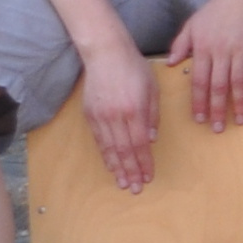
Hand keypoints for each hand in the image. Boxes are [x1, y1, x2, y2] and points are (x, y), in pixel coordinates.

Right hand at [78, 38, 159, 192]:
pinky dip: (105, 155)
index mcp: (134, 110)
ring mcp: (100, 117)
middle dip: (131, 171)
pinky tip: (110, 165)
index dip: (144, 162)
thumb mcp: (152, 88)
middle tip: (135, 188)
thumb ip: (152, 115)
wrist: (106, 54)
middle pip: (124, 150)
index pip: (140, 143)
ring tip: (123, 183)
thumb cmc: (134, 68)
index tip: (149, 176)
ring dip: (117, 168)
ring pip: (109, 148)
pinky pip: (99, 140)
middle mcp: (116, 116)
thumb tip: (151, 139)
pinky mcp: (90, 115)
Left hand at [172, 0, 242, 134]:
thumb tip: (169, 64)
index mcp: (202, 49)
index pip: (199, 81)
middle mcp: (220, 52)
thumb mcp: (192, 25)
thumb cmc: (215, 9)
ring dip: (238, 103)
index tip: (199, 119)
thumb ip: (180, 45)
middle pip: (218, 86)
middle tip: (218, 128)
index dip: (199, 101)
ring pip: (237, 82)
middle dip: (217, 109)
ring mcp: (240, 50)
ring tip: (238, 120)